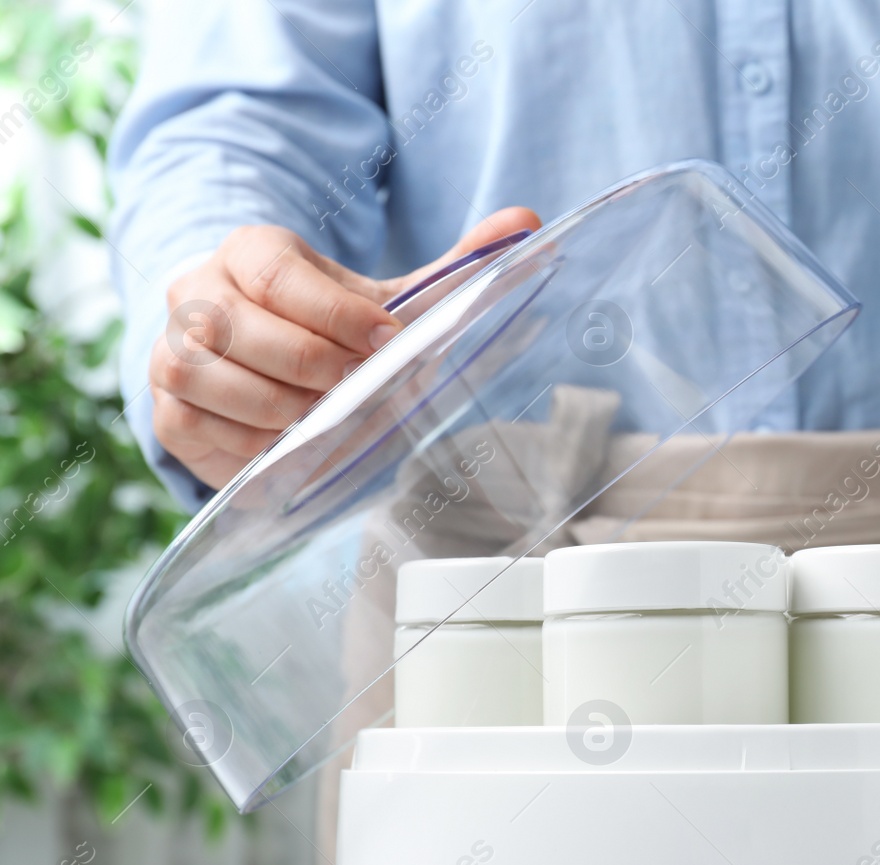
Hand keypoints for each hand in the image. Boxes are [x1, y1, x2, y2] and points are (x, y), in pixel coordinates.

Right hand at [150, 206, 540, 487]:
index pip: (275, 273)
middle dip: (308, 366)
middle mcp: (196, 293)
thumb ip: (454, 267)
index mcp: (251, 251)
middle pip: (235, 328)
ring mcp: (171, 353)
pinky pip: (197, 427)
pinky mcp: (169, 413)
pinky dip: (251, 443)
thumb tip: (529, 224)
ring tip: (327, 419)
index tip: (385, 341)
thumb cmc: (327, 326)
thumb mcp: (384, 297)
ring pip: (206, 377)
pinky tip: (294, 445)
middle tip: (358, 388)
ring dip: (277, 408)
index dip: (331, 311)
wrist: (259, 355)